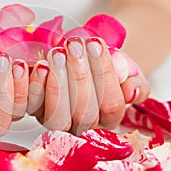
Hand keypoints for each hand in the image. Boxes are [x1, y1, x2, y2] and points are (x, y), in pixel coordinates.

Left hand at [28, 37, 149, 134]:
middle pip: (83, 114)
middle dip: (79, 76)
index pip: (111, 106)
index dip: (105, 75)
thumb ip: (136, 84)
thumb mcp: (127, 73)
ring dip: (57, 83)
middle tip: (74, 46)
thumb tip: (132, 93)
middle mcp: (83, 126)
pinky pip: (33, 106)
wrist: (83, 62)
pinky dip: (36, 86)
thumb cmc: (104, 67)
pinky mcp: (36, 112)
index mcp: (109, 119)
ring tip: (57, 53)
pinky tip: (40, 66)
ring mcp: (57, 122)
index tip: (96, 44)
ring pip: (58, 116)